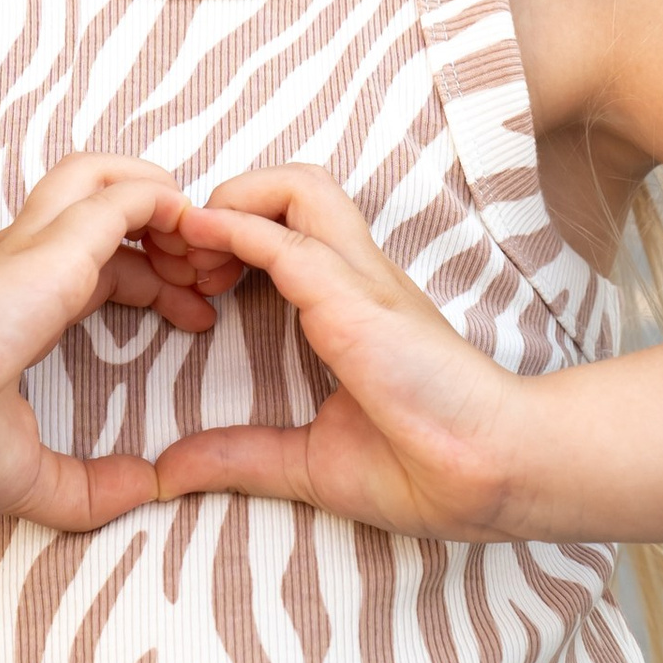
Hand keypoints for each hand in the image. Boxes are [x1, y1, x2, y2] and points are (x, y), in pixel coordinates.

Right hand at [0, 156, 200, 532]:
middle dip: (172, 239)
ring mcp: (36, 246)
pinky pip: (119, 193)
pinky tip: (192, 227)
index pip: (102, 270)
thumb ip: (91, 488)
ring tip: (206, 240)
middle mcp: (27, 266)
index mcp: (20, 309)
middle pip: (110, 215)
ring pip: (103, 176)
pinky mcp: (53, 242)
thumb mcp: (27, 475)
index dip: (156, 286)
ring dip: (161, 196)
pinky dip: (162, 198)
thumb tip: (151, 486)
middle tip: (214, 284)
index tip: (196, 324)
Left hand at [153, 169, 531, 540]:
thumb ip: (240, 456)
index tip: (189, 283)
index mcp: (351, 304)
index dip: (230, 233)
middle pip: (295, 185)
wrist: (492, 478)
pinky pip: (290, 239)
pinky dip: (237, 227)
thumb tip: (170, 471)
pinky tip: (200, 239)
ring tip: (197, 253)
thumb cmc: (425, 468)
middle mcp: (357, 277)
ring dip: (235, 200)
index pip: (289, 226)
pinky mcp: (357, 301)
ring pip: (299, 186)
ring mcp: (361, 282)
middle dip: (227, 200)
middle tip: (184, 260)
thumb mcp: (311, 460)